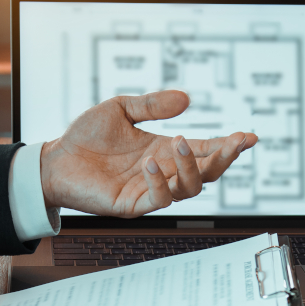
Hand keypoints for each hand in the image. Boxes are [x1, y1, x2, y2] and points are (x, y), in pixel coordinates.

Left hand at [39, 90, 258, 216]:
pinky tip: (150, 164)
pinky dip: (160, 183)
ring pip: (189, 188)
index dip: (228, 145)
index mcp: (164, 150)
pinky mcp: (132, 205)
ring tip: (179, 142)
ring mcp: (149, 190)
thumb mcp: (121, 109)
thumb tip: (187, 100)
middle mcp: (163, 172)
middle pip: (207, 173)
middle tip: (232, 142)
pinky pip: (157, 199)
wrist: (54, 159)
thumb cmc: (85, 137)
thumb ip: (152, 106)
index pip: (205, 150)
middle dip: (224, 158)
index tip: (250, 137)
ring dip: (191, 166)